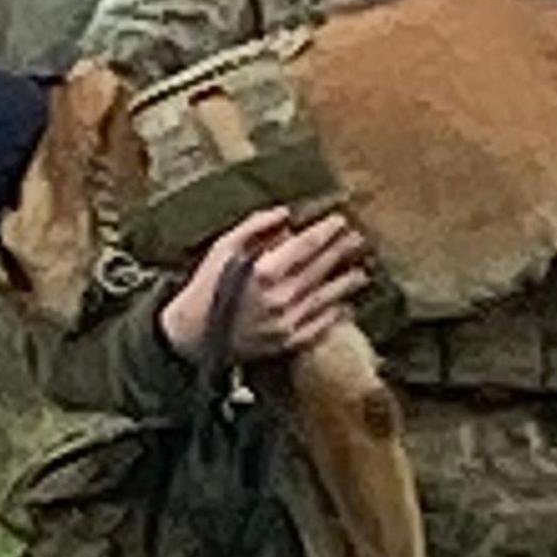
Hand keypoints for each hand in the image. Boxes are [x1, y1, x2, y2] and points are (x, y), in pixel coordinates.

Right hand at [158, 207, 368, 363]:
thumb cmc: (207, 286)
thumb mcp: (223, 247)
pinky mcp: (287, 342)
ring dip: (346, 283)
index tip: (340, 221)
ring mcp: (287, 322)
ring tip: (362, 272)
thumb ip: (255, 227)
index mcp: (264, 271)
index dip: (326, 231)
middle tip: (359, 239)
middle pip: (321, 268)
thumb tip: (285, 214)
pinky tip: (346, 305)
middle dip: (342, 251)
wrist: (194, 334)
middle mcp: (280, 297)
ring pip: (326, 298)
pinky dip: (335, 315)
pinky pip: (319, 326)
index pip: (306, 245)